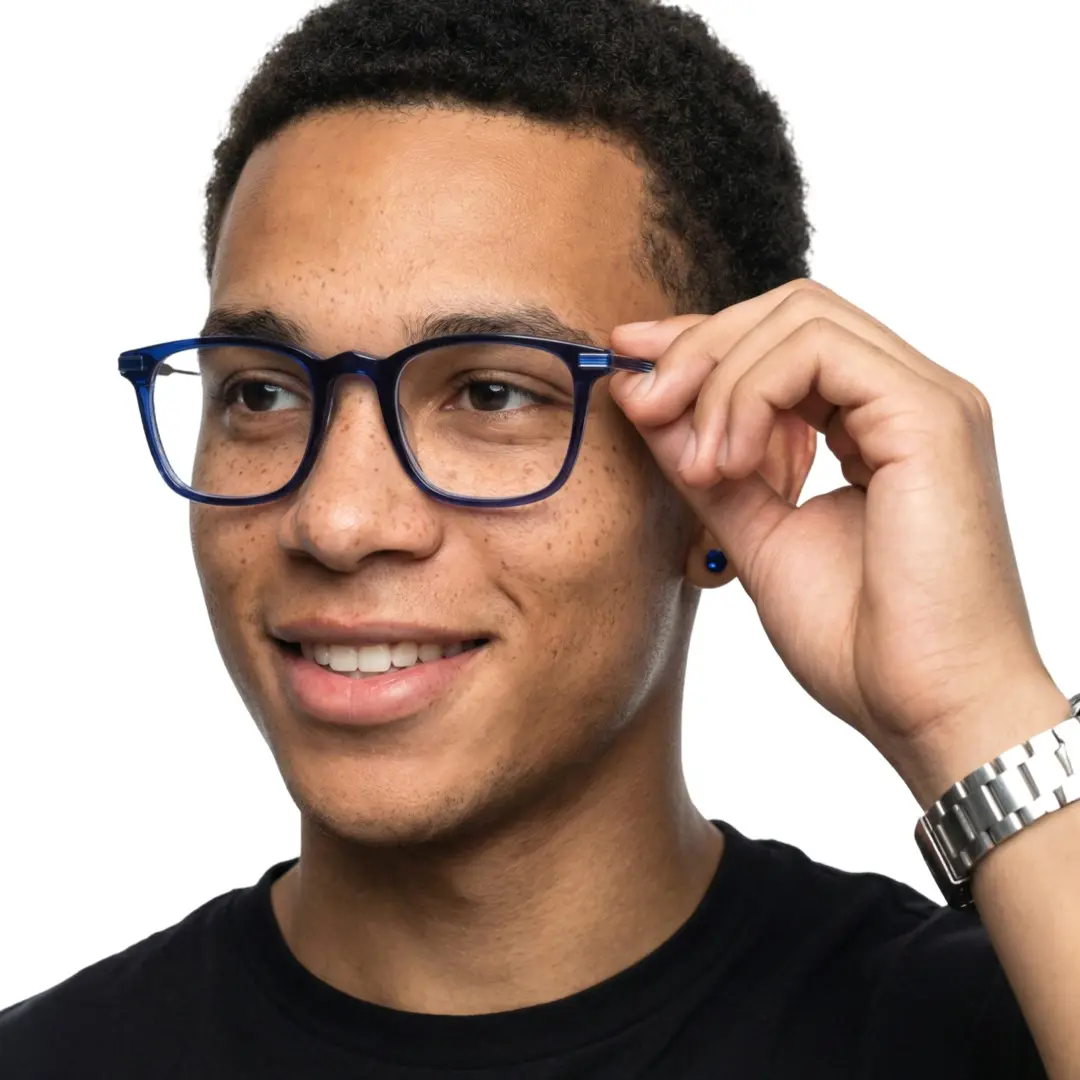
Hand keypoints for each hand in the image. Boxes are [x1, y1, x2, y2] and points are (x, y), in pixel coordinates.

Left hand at [609, 279, 1060, 797]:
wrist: (926, 710)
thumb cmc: (858, 640)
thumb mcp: (753, 532)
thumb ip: (703, 463)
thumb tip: (641, 399)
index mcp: (875, 422)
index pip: (782, 339)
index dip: (699, 339)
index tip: (627, 355)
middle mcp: (906, 397)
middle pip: (787, 309)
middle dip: (698, 349)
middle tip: (642, 403)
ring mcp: (927, 399)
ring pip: (799, 317)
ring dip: (720, 380)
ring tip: (701, 465)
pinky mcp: (930, 415)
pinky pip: (817, 353)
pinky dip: (751, 395)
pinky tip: (730, 462)